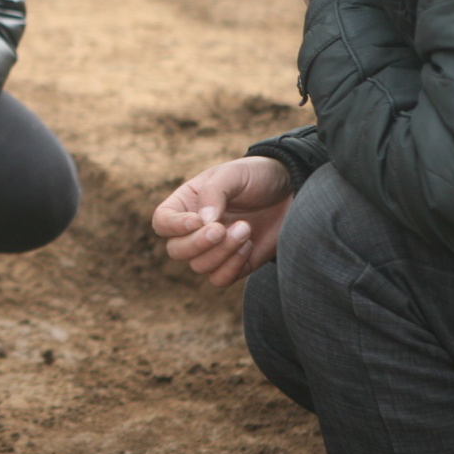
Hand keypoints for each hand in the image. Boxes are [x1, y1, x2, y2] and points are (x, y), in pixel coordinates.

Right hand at [152, 156, 292, 287]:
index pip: (162, 221)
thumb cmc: (257, 176)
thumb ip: (213, 193)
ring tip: (245, 228)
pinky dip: (232, 267)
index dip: (174, 226)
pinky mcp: (234, 265)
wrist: (291, 191)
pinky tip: (248, 245)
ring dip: (222, 252)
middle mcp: (195, 229)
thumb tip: (202, 222)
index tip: (198, 220)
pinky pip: (220, 279)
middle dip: (198, 243)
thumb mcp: (233, 174)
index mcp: (187, 204)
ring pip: (199, 266)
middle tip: (221, 229)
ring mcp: (214, 249)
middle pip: (176, 250)